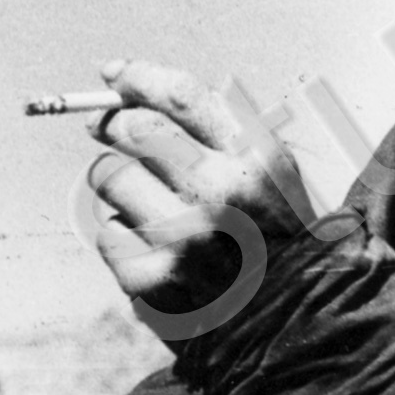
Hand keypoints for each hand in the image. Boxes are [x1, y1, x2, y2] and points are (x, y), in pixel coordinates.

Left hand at [85, 59, 314, 332]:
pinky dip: (121, 230)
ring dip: (114, 176)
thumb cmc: (272, 234)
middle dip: (112, 120)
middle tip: (104, 123)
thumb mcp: (272, 171)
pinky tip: (151, 243)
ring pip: (109, 175)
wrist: (289, 322)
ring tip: (139, 193)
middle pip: (136, 128)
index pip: (184, 96)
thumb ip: (218, 128)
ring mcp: (181, 238)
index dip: (140, 76)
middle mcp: (219, 193)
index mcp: (256, 159)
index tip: (114, 72)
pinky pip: (107, 230)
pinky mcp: (149, 279)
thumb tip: (132, 88)